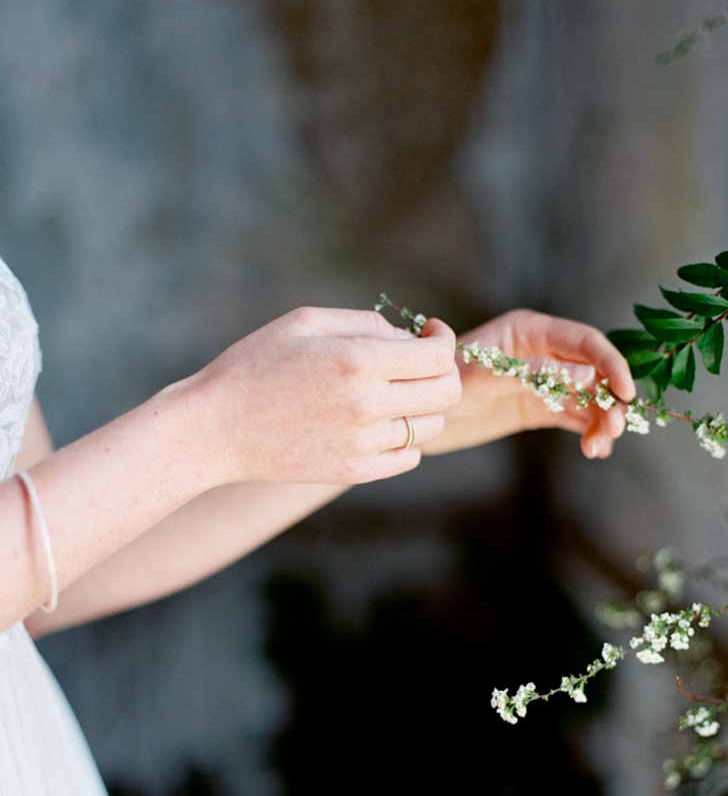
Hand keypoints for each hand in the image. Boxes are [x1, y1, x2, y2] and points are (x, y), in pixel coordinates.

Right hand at [198, 307, 460, 483]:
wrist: (213, 429)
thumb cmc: (254, 366)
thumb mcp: (304, 323)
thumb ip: (365, 323)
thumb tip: (409, 339)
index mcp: (357, 361)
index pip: (437, 356)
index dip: (443, 339)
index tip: (430, 333)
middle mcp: (367, 405)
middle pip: (445, 393)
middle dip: (442, 371)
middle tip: (419, 363)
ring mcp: (363, 444)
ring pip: (429, 426)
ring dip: (423, 405)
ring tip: (394, 392)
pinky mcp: (355, 472)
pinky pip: (408, 456)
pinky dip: (406, 438)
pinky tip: (380, 422)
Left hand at [421, 309, 635, 458]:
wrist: (416, 415)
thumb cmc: (443, 384)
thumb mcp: (485, 376)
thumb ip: (535, 373)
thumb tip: (588, 377)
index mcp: (532, 331)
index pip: (585, 343)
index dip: (611, 365)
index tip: (626, 393)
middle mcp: (543, 353)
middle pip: (595, 372)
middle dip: (609, 399)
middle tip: (613, 430)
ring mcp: (542, 382)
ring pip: (589, 398)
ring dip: (601, 421)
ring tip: (598, 448)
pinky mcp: (538, 408)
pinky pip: (575, 418)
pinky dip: (588, 433)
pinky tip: (593, 450)